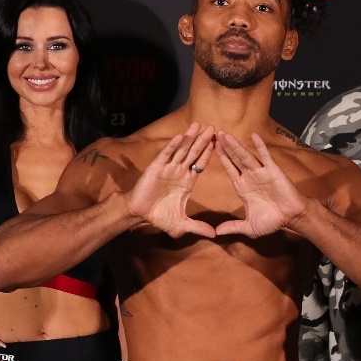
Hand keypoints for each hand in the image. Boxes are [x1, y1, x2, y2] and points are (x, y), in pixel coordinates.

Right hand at [126, 123, 217, 238]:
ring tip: (198, 125)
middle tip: (214, 127)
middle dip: (203, 140)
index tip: (221, 142)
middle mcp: (179, 171)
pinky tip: (181, 137)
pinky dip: (173, 146)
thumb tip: (214, 236)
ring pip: (182, 150)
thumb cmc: (159, 216)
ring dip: (190, 138)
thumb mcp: (182, 224)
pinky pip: (166, 154)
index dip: (210, 153)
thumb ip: (198, 227)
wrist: (139, 213)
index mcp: (187, 181)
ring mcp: (168, 168)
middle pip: (194, 153)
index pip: (201, 164)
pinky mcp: (156, 167)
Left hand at [214, 132, 308, 237]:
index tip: (210, 147)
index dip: (220, 159)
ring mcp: (261, 172)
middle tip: (214, 134)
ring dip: (236, 146)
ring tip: (226, 135)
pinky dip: (260, 146)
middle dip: (225, 148)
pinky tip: (253, 136)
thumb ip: (233, 227)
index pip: (229, 170)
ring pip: (246, 156)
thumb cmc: (272, 221)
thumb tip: (216, 233)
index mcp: (242, 187)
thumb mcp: (249, 227)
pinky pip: (265, 157)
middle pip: (234, 159)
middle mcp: (250, 177)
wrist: (291, 218)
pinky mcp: (273, 170)